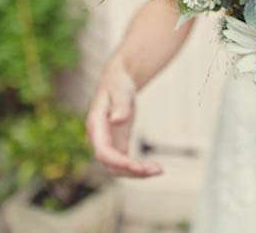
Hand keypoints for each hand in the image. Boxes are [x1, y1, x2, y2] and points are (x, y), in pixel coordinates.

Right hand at [86, 60, 162, 177]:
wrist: (117, 82)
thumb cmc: (118, 84)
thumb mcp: (121, 91)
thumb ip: (120, 105)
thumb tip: (117, 120)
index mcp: (96, 126)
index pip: (103, 152)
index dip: (119, 162)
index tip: (137, 167)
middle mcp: (98, 139)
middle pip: (111, 165)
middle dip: (131, 171)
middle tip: (156, 170)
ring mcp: (108, 144)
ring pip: (118, 168)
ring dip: (137, 173)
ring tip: (159, 170)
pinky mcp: (118, 145)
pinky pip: (125, 163)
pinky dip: (139, 168)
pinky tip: (155, 168)